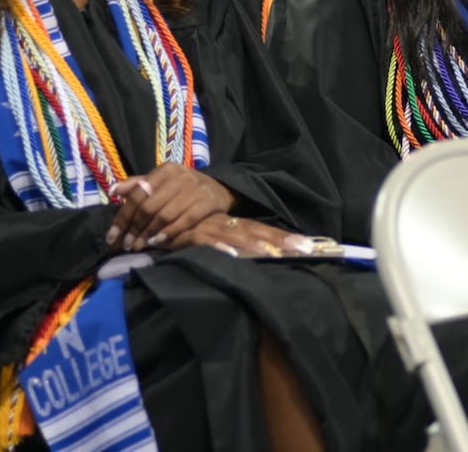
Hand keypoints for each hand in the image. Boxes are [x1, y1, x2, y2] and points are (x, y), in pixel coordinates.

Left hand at [107, 164, 234, 251]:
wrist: (218, 188)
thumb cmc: (183, 187)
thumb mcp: (161, 181)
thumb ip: (137, 185)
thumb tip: (113, 191)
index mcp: (165, 170)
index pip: (138, 194)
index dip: (123, 216)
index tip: (112, 236)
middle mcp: (180, 177)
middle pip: (149, 206)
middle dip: (135, 228)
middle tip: (127, 244)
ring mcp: (195, 189)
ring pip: (165, 215)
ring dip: (149, 233)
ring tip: (140, 246)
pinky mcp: (208, 201)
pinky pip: (186, 220)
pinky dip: (170, 233)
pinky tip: (159, 242)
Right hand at [168, 213, 312, 257]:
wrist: (158, 211)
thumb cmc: (188, 230)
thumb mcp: (214, 237)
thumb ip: (231, 245)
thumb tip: (257, 256)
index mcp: (234, 225)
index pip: (264, 230)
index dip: (285, 238)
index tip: (310, 246)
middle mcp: (227, 225)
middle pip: (259, 232)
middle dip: (281, 241)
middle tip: (306, 249)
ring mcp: (211, 228)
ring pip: (238, 237)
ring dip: (256, 245)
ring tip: (275, 254)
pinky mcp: (193, 235)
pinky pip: (208, 242)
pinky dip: (220, 248)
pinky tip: (233, 255)